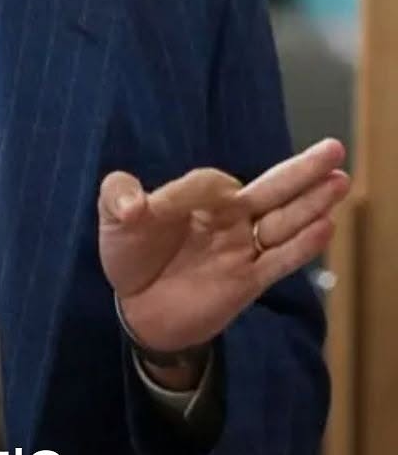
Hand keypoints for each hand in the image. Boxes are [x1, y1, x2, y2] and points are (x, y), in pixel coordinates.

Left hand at [98, 137, 349, 353]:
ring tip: (340, 180)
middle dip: (301, 171)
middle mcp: (229, 217)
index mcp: (199, 196)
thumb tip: (134, 206)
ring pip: (283, 222)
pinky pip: (279, 260)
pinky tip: (325, 226)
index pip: (211, 184)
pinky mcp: (248, 280)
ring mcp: (241, 248)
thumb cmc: (131, 253)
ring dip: (311, 203)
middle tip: (335, 148)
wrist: (138, 306)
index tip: (158, 209)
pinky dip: (301, 246)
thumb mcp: (113, 218)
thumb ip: (118, 197)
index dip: (193, 194)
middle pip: (271, 190)